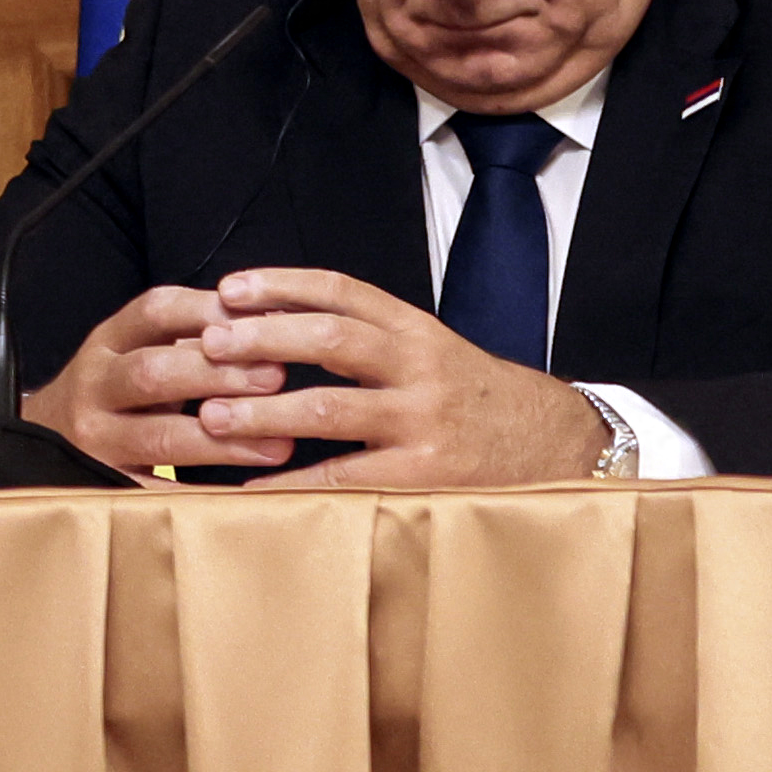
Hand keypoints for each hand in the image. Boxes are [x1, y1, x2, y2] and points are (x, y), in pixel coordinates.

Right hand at [33, 282, 275, 479]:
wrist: (44, 440)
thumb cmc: (116, 391)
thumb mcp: (139, 349)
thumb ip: (193, 338)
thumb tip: (274, 324)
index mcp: (110, 342)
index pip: (156, 312)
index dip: (209, 312)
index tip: (263, 319)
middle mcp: (96, 386)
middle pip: (154, 373)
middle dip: (219, 374)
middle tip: (275, 377)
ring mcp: (97, 439)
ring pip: (159, 438)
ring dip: (224, 441)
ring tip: (279, 444)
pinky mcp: (105, 486)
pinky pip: (157, 495)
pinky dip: (202, 496)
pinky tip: (246, 496)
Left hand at [191, 267, 620, 492]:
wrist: (564, 448)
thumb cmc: (486, 406)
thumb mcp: (439, 356)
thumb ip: (378, 344)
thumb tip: (288, 334)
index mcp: (420, 331)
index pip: (343, 291)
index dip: (282, 285)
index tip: (230, 288)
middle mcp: (421, 367)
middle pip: (329, 338)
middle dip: (262, 339)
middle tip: (207, 345)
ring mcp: (423, 422)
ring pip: (329, 407)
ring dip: (262, 411)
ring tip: (211, 417)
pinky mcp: (425, 474)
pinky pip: (347, 477)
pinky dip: (296, 481)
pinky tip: (255, 486)